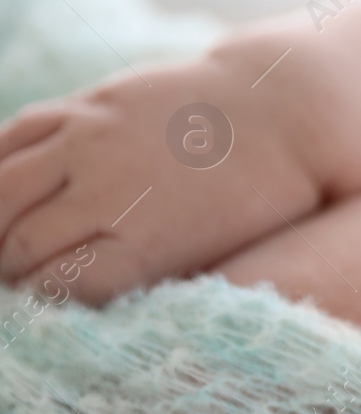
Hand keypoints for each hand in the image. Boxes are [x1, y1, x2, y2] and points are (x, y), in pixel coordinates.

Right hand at [0, 47, 321, 303]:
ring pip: (1, 190)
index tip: (38, 309)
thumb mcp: (212, 257)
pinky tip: (1, 194)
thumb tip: (78, 296)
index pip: (59, 288)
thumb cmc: (257, 200)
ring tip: (4, 244)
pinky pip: (12, 136)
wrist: (280, 114)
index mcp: (149, 242)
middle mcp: (113, 191)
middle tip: (12, 282)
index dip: (40, 304)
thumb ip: (145, 276)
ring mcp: (93, 140)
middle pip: (21, 245)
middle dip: (8, 272)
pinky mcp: (88, 104)